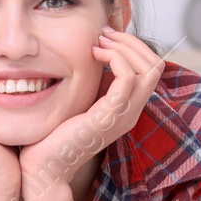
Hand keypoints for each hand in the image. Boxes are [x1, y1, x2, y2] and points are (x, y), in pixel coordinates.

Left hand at [18, 25, 164, 199]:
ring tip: (98, 42)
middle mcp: (131, 112)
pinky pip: (128, 78)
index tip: (105, 37)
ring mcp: (123, 115)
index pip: (151, 69)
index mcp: (127, 108)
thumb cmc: (55, 134)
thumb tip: (94, 52)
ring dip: (124, 47)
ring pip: (149, 69)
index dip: (133, 46)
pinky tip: (93, 55)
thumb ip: (93, 82)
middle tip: (103, 35)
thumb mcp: (81, 101)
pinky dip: (115, 58)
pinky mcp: (109, 116)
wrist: (45, 166)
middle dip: (131, 41)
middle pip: (156, 65)